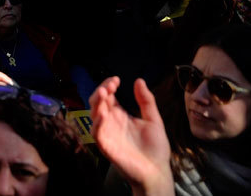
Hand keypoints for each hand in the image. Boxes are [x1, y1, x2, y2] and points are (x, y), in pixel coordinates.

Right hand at [90, 77, 173, 195]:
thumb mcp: (153, 120)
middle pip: (98, 102)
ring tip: (103, 93)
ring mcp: (107, 133)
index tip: (116, 79)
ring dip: (96, 103)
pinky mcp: (106, 146)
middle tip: (109, 85)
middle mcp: (111, 122)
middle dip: (101, 91)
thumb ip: (146, 101)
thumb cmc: (155, 147)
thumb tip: (138, 80)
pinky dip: (98, 123)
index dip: (108, 85)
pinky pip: (97, 133)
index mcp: (120, 115)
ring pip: (94, 115)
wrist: (157, 171)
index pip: (108, 96)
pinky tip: (104, 115)